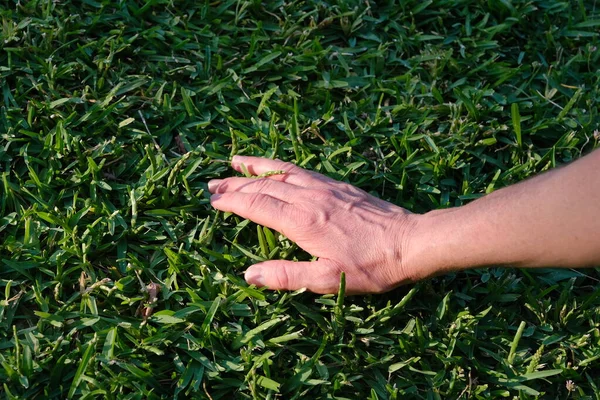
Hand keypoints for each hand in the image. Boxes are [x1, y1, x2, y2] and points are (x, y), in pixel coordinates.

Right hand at [208, 156, 421, 293]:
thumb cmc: (371, 266)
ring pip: (281, 171)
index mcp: (302, 221)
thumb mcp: (328, 280)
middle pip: (263, 185)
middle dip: (235, 184)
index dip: (232, 202)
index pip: (256, 206)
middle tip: (212, 185)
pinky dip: (281, 165)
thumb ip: (286, 275)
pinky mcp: (338, 184)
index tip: (212, 201)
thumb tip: (249, 274)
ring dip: (254, 168)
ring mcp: (324, 187)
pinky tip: (276, 165)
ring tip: (233, 162)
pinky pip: (301, 169)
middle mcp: (309, 198)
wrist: (411, 242)